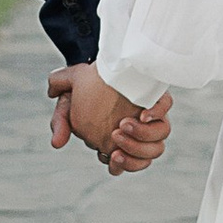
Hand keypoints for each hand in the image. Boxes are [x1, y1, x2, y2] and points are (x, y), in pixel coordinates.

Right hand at [47, 62, 171, 174]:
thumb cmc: (87, 82)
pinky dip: (157, 119)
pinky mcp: (158, 103)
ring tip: (124, 124)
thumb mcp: (67, 99)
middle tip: (116, 133)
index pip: (122, 164)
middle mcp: (136, 134)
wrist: (104, 58)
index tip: (111, 155)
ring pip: (157, 146)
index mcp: (116, 139)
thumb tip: (56, 143)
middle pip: (143, 159)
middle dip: (131, 152)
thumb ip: (59, 121)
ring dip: (142, 141)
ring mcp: (150, 121)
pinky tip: (144, 114)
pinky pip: (165, 117)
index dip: (118, 164)